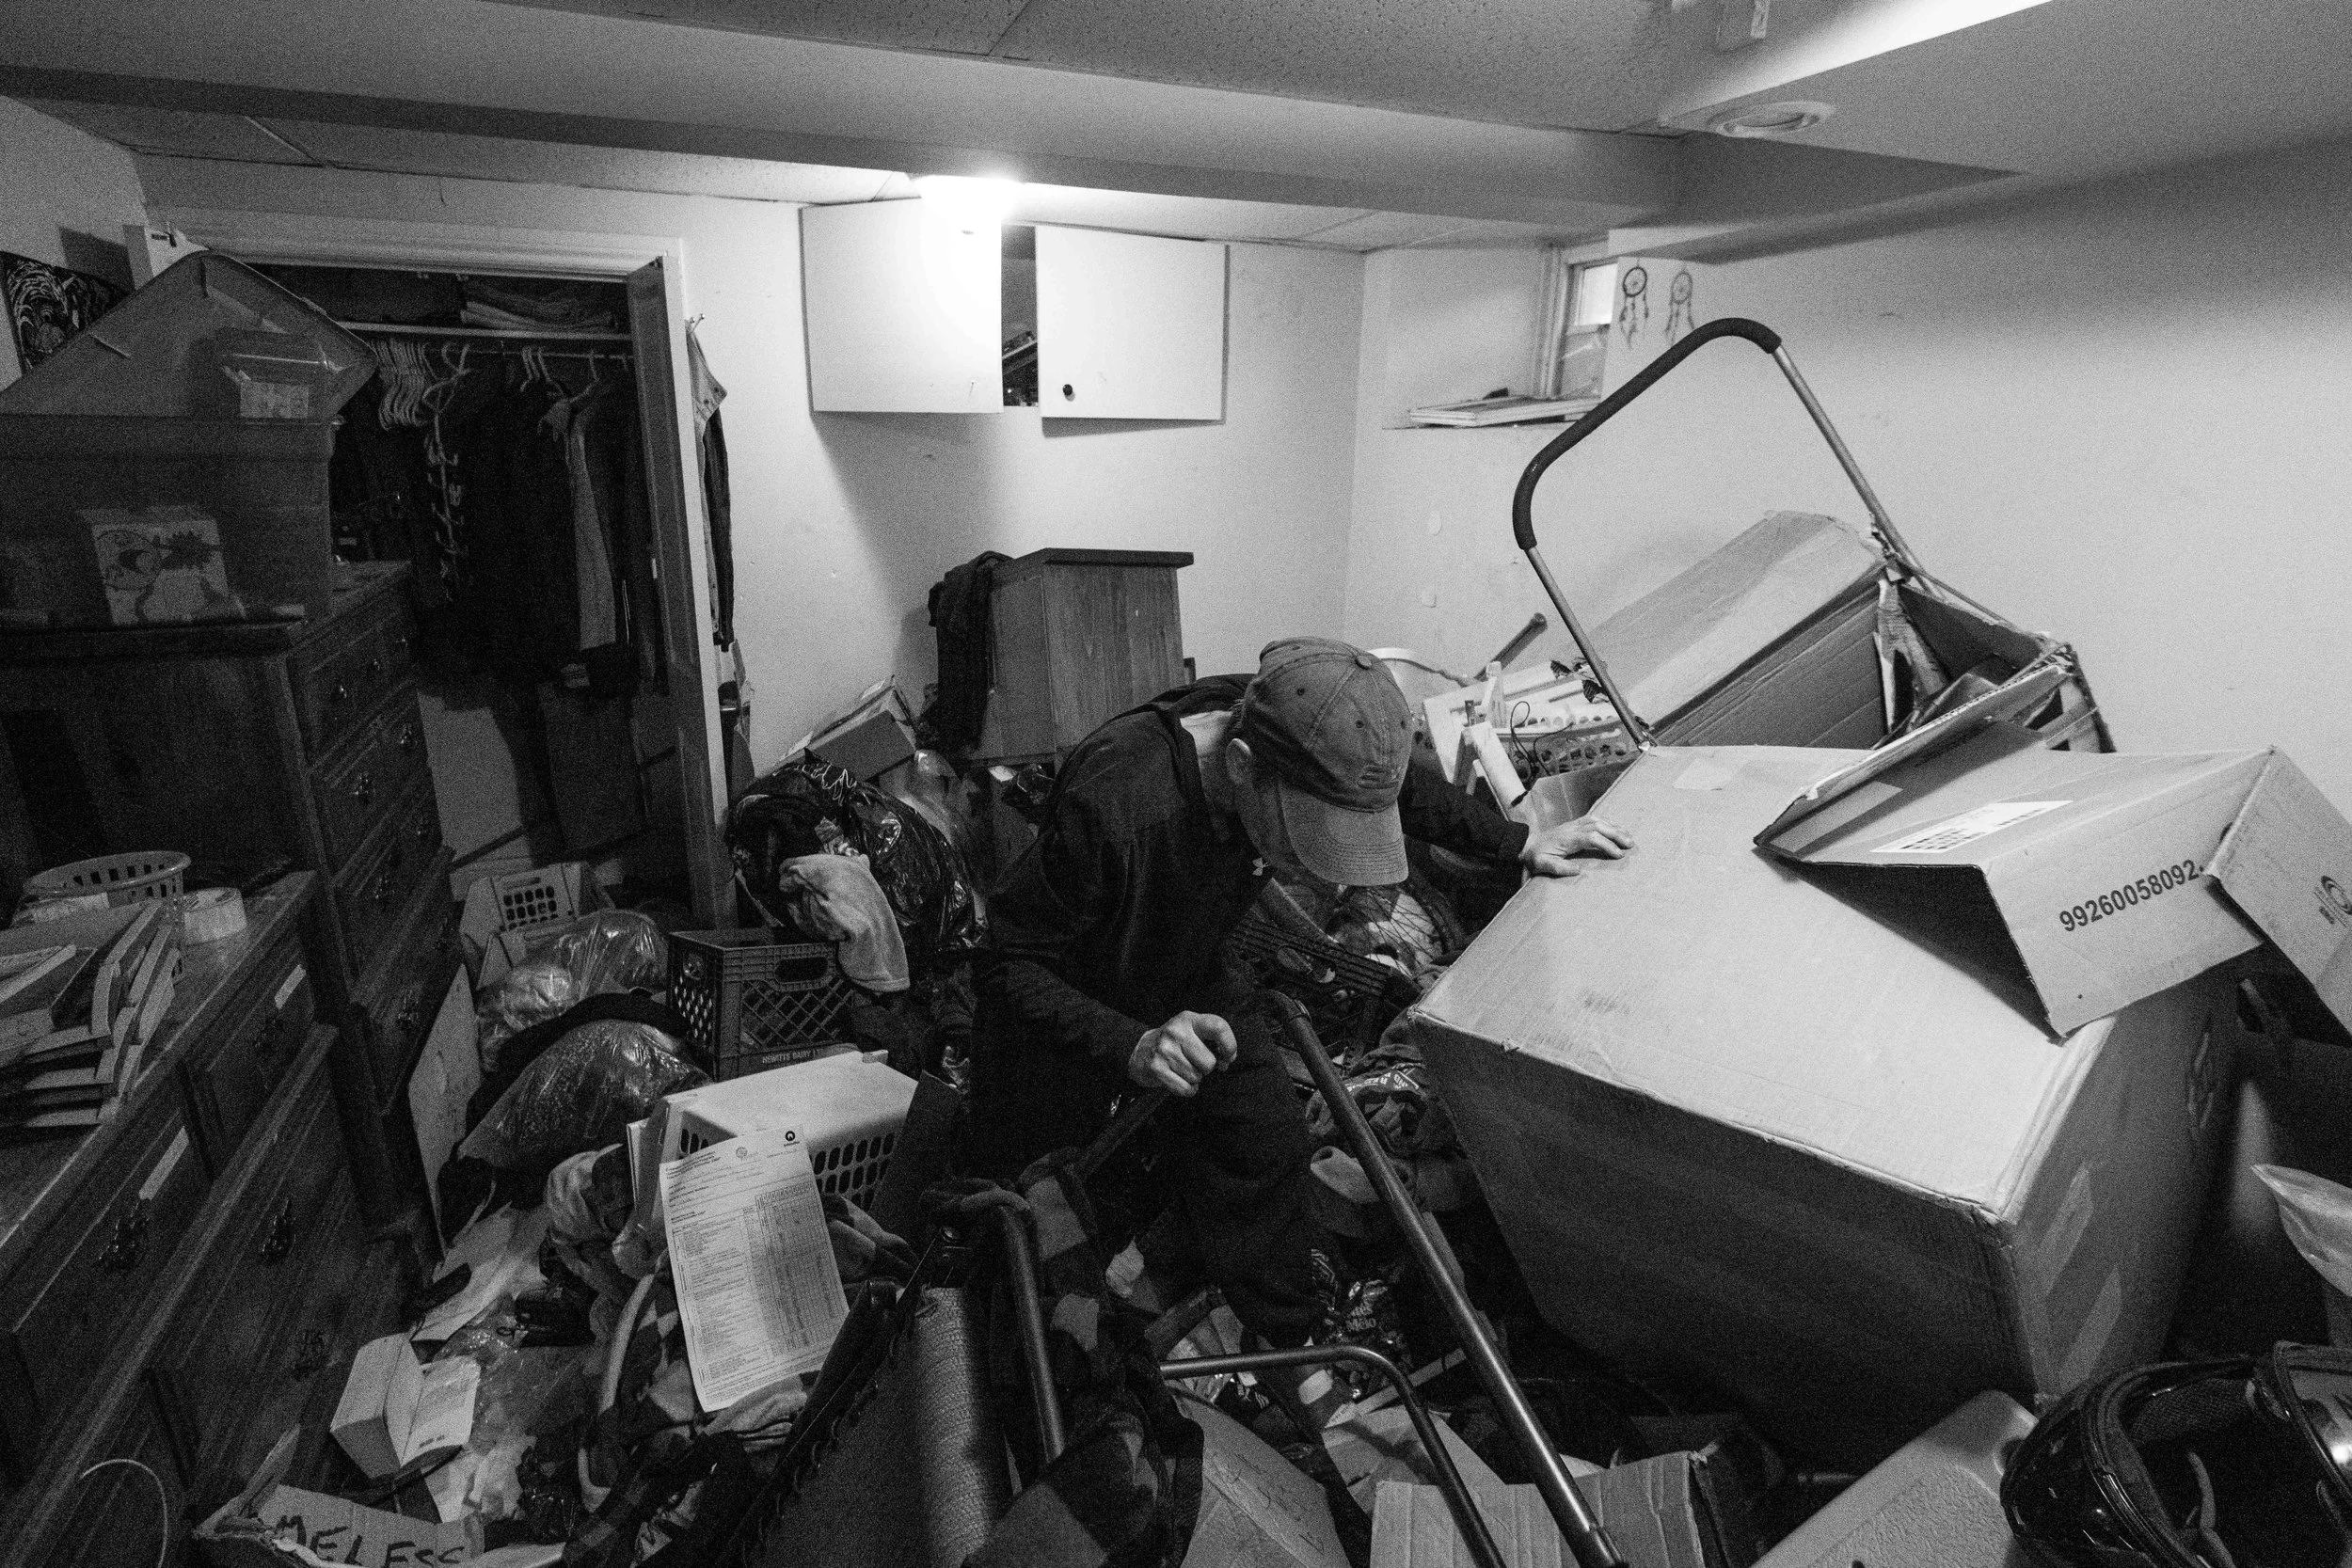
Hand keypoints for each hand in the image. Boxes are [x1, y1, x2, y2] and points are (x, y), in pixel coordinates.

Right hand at [1127, 1010, 1237, 1095]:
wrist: (1140, 1050)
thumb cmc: (1176, 1043)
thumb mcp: (1192, 1030)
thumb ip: (1213, 1040)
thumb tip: (1227, 1059)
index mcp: (1189, 1019)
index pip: (1218, 1027)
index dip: (1229, 1045)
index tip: (1226, 1056)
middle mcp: (1176, 1031)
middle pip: (1209, 1062)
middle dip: (1206, 1068)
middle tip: (1195, 1063)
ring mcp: (1164, 1049)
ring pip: (1196, 1077)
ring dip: (1194, 1078)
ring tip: (1182, 1068)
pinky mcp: (1156, 1068)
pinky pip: (1185, 1089)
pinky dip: (1187, 1089)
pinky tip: (1178, 1079)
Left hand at [1518, 814, 1632, 877]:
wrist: (1526, 845)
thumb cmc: (1535, 857)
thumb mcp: (1542, 865)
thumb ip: (1559, 868)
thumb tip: (1579, 870)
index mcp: (1567, 839)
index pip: (1591, 837)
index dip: (1606, 845)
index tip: (1618, 855)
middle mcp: (1572, 828)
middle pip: (1598, 826)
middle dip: (1616, 834)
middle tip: (1630, 845)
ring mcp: (1574, 824)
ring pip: (1598, 820)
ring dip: (1614, 827)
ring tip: (1628, 837)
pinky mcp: (1574, 824)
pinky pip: (1594, 819)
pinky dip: (1607, 822)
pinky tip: (1616, 828)